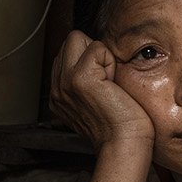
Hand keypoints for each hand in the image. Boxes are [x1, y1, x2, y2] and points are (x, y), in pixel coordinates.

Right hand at [49, 31, 154, 151]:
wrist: (124, 143)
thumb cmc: (120, 125)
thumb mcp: (93, 101)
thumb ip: (84, 80)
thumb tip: (93, 57)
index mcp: (58, 94)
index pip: (67, 52)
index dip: (90, 60)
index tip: (101, 86)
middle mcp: (56, 88)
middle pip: (70, 40)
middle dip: (92, 54)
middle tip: (106, 82)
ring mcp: (65, 82)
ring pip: (78, 39)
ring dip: (100, 57)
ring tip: (107, 83)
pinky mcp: (79, 78)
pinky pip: (97, 47)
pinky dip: (109, 61)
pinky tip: (111, 84)